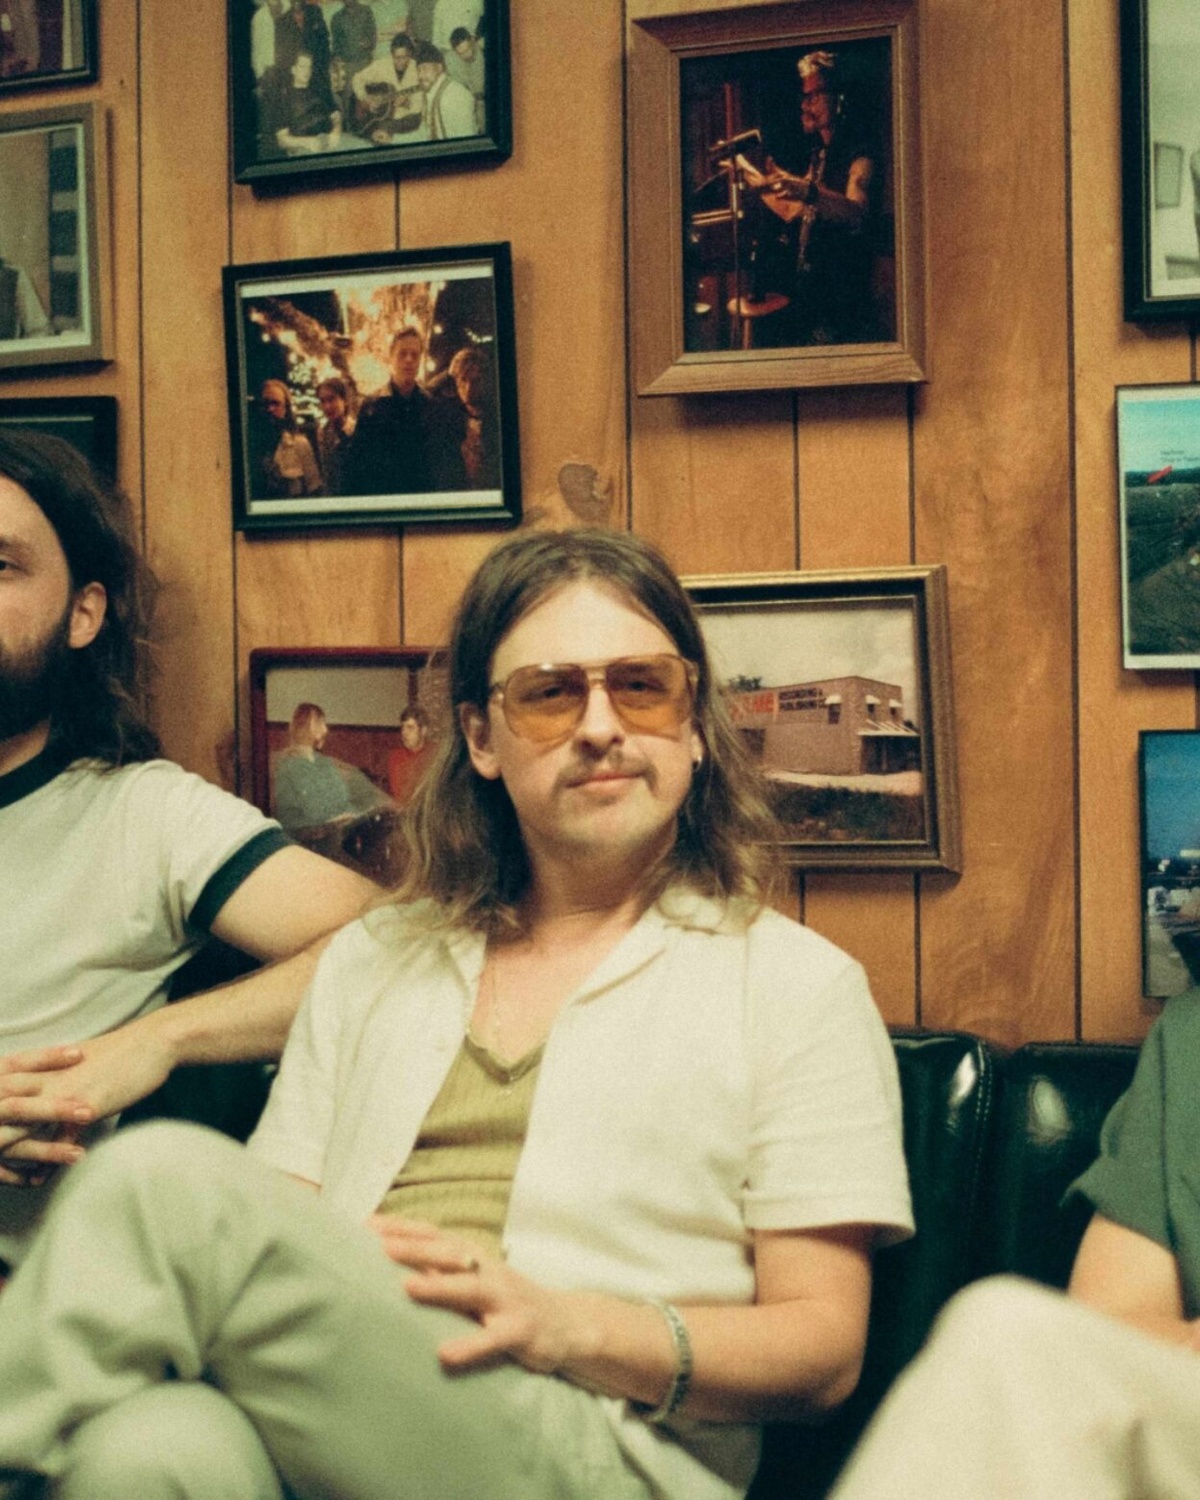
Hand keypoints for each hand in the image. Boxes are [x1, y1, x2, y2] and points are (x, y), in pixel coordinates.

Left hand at [0, 1018, 175, 1181]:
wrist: (153, 1043)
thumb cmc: (120, 1053)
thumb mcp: (79, 1063)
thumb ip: (56, 1078)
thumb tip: (45, 1094)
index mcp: (41, 1066)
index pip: (1, 1090)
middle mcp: (46, 1078)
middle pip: (5, 1109)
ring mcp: (64, 1093)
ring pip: (23, 1126)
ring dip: (10, 1151)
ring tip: (2, 1174)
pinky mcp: (85, 1108)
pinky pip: (59, 1141)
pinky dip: (48, 1163)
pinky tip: (39, 1179)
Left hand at [367, 1216, 593, 1375]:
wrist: (565, 1323)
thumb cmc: (505, 1301)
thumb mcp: (473, 1280)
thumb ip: (438, 1270)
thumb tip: (389, 1258)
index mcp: (473, 1257)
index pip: (434, 1235)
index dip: (403, 1228)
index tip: (365, 1224)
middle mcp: (488, 1270)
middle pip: (449, 1253)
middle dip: (415, 1248)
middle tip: (379, 1246)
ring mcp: (505, 1299)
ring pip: (470, 1289)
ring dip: (439, 1287)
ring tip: (407, 1287)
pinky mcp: (520, 1331)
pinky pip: (493, 1338)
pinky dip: (469, 1346)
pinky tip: (444, 1355)